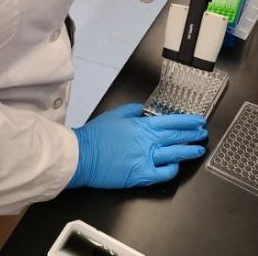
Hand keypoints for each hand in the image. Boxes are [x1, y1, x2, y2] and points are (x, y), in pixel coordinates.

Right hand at [68, 103, 206, 188]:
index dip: (188, 121)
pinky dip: (173, 170)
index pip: (172, 121)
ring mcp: (147, 159)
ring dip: (190, 151)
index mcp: (143, 125)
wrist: (83, 156)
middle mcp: (149, 141)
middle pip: (177, 137)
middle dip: (193, 135)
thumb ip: (132, 110)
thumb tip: (143, 110)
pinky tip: (176, 167)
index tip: (199, 121)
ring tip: (198, 149)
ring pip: (176, 154)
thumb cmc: (96, 135)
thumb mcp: (115, 115)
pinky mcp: (142, 176)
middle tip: (203, 133)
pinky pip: (164, 173)